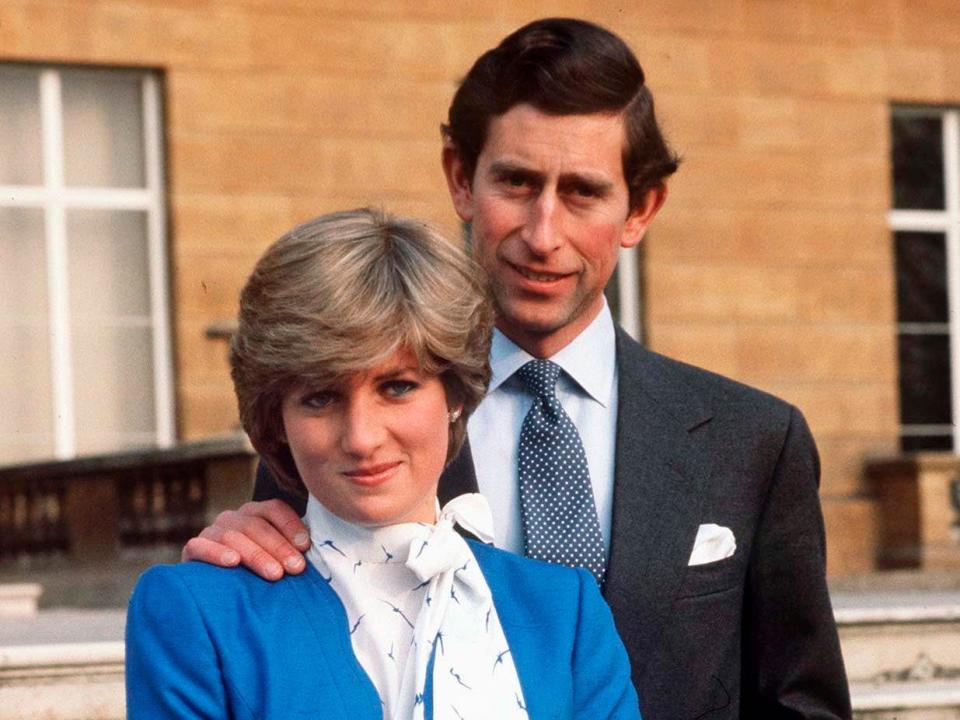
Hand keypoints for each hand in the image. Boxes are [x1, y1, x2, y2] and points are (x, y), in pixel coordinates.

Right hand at [181, 500, 309, 580]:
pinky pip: (200, 546)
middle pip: (256, 525)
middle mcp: (234, 518)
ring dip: (256, 554)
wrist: (219, 593)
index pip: (274, 509)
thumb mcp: (277, 558)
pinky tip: (232, 562)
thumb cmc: (258, 572)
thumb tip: (316, 552)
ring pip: (233, 535)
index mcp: (256, 513)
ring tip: (274, 573)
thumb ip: (293, 550)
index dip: (291, 526)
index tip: (306, 547)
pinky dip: (216, 553)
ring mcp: (212, 531)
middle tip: (296, 568)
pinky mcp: (192, 549)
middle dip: (279, 547)